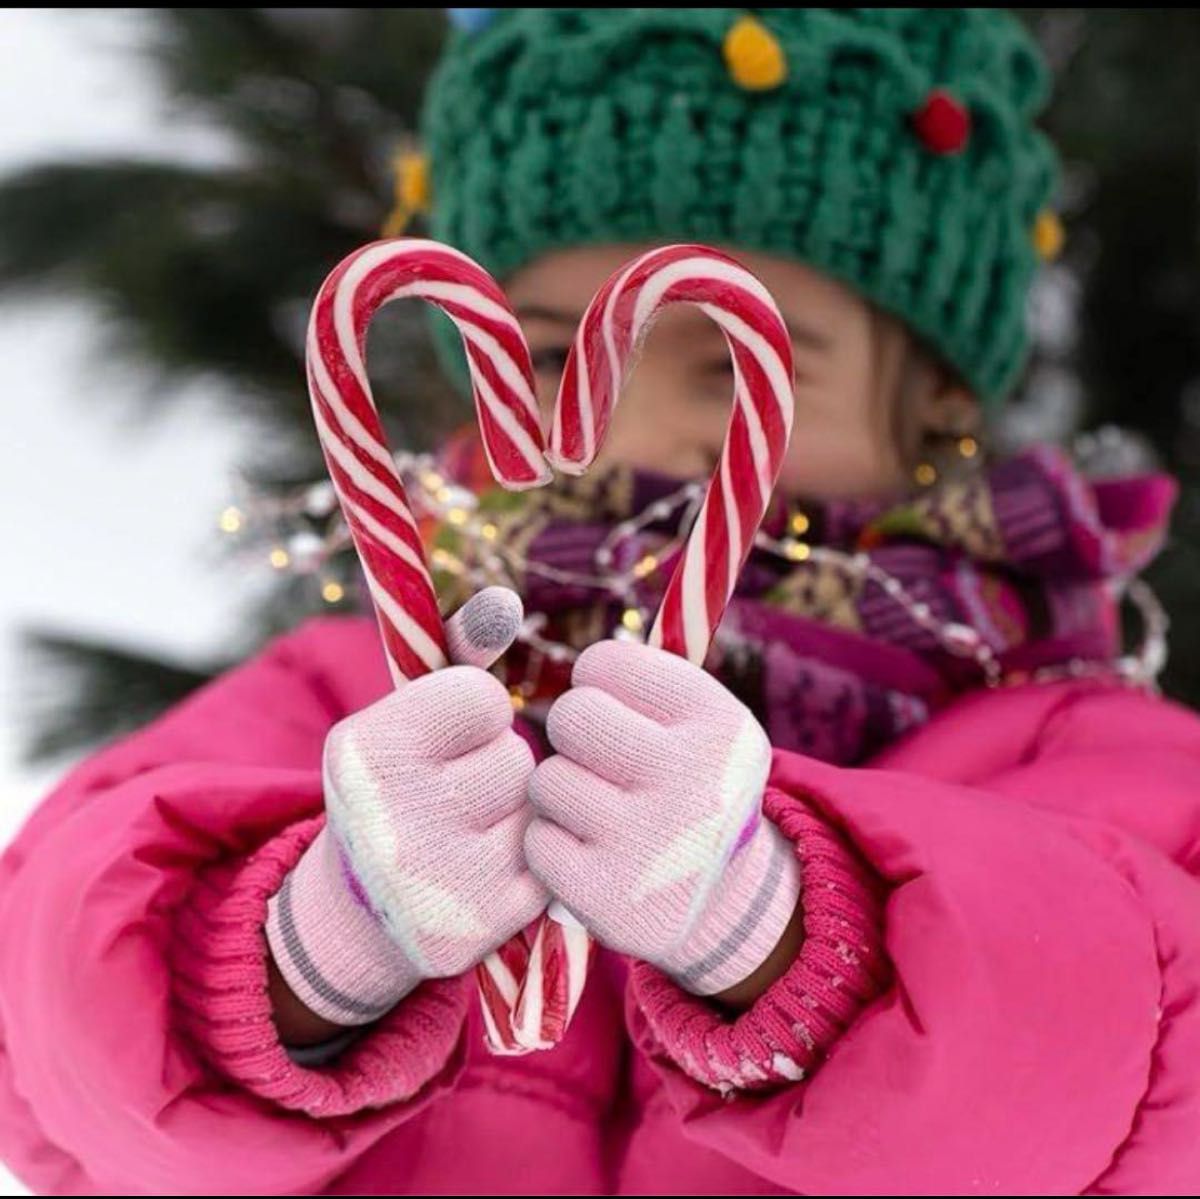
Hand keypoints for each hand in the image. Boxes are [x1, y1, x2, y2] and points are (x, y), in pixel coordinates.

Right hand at [265, 587, 546, 1027]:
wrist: (364, 910)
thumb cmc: (399, 788)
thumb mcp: (405, 718)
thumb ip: (456, 655)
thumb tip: (504, 604)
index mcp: (363, 756)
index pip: (481, 699)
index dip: (473, 714)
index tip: (445, 739)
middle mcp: (389, 823)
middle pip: (514, 756)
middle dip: (495, 766)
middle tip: (454, 793)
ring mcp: (433, 886)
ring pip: (535, 807)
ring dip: (517, 810)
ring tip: (470, 828)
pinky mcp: (474, 933)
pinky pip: (547, 861)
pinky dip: (528, 860)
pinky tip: (486, 868)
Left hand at [524, 639, 801, 996]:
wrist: (726, 906)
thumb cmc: (694, 787)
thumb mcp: (702, 723)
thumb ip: (637, 671)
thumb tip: (491, 608)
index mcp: (721, 724)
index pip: (604, 663)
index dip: (598, 686)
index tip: (619, 711)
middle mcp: (695, 780)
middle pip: (571, 716)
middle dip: (575, 736)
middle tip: (604, 762)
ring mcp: (652, 844)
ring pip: (546, 780)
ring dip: (562, 793)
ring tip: (603, 813)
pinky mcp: (609, 898)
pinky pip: (536, 841)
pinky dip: (553, 846)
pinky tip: (591, 854)